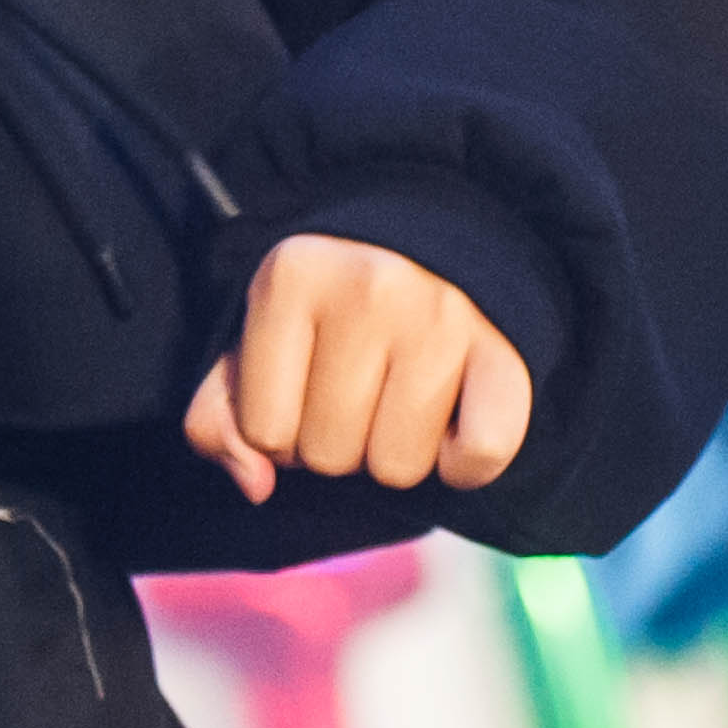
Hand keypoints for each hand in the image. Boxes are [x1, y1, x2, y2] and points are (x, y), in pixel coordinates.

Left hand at [185, 236, 532, 506]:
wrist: (438, 244)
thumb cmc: (332, 310)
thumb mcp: (259, 340)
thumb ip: (221, 417)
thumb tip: (254, 484)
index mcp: (290, 276)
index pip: (263, 432)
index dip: (280, 432)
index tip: (304, 390)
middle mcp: (368, 287)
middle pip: (329, 455)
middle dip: (338, 442)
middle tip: (361, 391)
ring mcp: (443, 318)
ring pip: (397, 469)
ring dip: (395, 453)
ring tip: (402, 397)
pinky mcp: (506, 352)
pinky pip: (480, 456)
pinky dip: (463, 465)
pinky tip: (451, 424)